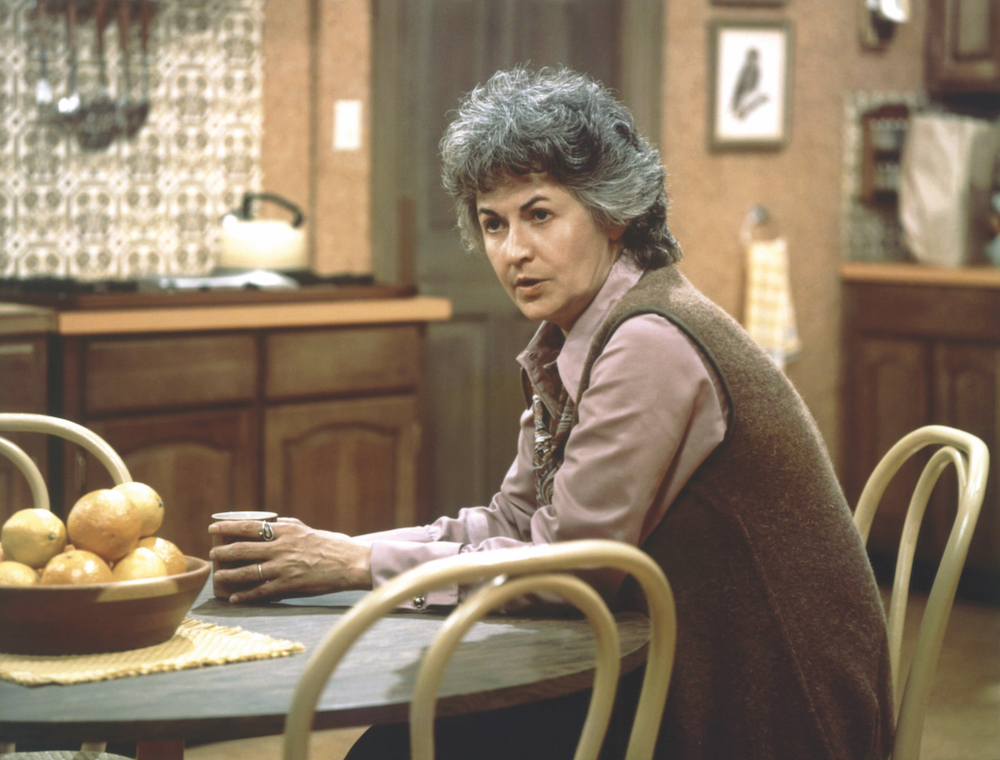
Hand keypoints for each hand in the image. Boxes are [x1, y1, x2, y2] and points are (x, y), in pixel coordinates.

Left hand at [208, 517, 371, 602]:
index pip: (249, 527)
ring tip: (218, 575)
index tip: (213, 527)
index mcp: (285, 531)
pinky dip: (246, 595)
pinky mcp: (289, 585)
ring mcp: (284, 567)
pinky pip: (261, 591)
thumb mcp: (307, 529)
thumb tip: (271, 523)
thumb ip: (287, 526)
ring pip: (248, 571)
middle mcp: (281, 548)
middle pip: (243, 549)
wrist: (349, 563)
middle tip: (212, 553)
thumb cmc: (330, 545)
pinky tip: (234, 597)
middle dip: (223, 552)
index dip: (228, 527)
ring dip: (229, 574)